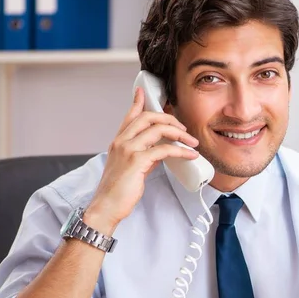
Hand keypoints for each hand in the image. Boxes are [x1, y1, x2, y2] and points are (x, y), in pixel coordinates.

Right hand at [84, 88, 198, 233]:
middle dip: (169, 119)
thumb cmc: (117, 190)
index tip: (142, 91)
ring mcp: (128, 149)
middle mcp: (122, 141)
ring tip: (192, 141)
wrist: (106, 206)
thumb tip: (161, 151)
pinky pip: (164, 150)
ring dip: (180, 134)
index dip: (137, 102)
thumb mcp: (130, 168)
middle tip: (183, 127)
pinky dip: (181, 151)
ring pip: (158, 129)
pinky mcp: (137, 161)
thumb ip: (144, 156)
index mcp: (118, 141)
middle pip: (148, 117)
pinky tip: (190, 155)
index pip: (129, 116)